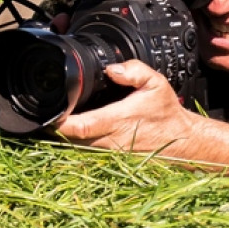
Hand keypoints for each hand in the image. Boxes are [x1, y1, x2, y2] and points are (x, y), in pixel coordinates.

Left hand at [55, 60, 228, 171]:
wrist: (182, 140)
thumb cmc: (166, 112)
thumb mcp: (156, 84)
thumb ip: (134, 71)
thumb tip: (112, 69)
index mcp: (117, 122)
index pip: (80, 127)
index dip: (60, 123)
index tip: (49, 113)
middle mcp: (110, 141)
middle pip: (71, 139)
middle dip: (56, 128)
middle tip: (47, 111)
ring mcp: (109, 153)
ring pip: (76, 147)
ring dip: (64, 135)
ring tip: (56, 118)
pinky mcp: (110, 158)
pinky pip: (86, 151)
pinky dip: (76, 141)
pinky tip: (71, 129)